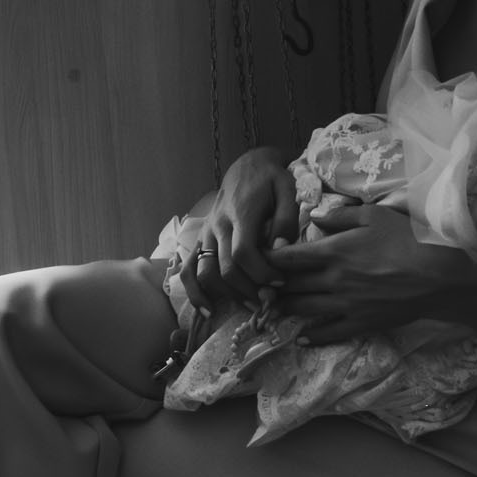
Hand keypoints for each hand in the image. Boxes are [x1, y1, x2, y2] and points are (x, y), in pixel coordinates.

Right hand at [181, 147, 297, 315]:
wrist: (247, 167)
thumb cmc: (271, 180)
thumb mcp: (287, 191)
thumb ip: (286, 219)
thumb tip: (281, 249)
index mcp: (240, 213)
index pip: (243, 253)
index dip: (261, 274)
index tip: (280, 283)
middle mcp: (218, 225)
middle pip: (226, 268)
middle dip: (249, 290)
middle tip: (271, 301)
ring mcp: (205, 234)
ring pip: (206, 273)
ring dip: (227, 295)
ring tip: (251, 306)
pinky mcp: (200, 240)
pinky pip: (188, 269)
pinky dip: (195, 292)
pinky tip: (208, 310)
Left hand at [265, 204, 473, 343]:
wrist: (437, 275)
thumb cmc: (407, 239)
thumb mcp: (373, 215)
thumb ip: (339, 216)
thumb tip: (312, 217)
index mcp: (333, 252)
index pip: (290, 258)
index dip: (270, 259)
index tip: (259, 260)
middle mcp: (334, 280)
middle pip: (292, 285)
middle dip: (273, 286)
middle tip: (261, 287)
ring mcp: (346, 304)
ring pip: (305, 308)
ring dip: (286, 309)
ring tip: (273, 309)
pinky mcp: (362, 322)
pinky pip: (331, 332)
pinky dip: (313, 336)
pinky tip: (301, 338)